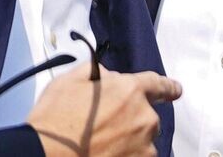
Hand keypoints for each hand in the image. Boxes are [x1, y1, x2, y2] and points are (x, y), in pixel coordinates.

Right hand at [27, 65, 179, 156]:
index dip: (168, 87)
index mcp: (130, 91)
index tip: (176, 90)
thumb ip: (98, 73)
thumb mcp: (71, 80)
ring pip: (142, 139)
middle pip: (145, 114)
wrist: (47, 153)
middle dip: (129, 116)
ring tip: (99, 141)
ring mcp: (143, 147)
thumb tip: (109, 78)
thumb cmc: (56, 118)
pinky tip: (102, 152)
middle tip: (102, 123)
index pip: (158, 84)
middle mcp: (144, 118)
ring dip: (128, 139)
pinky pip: (136, 155)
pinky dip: (125, 154)